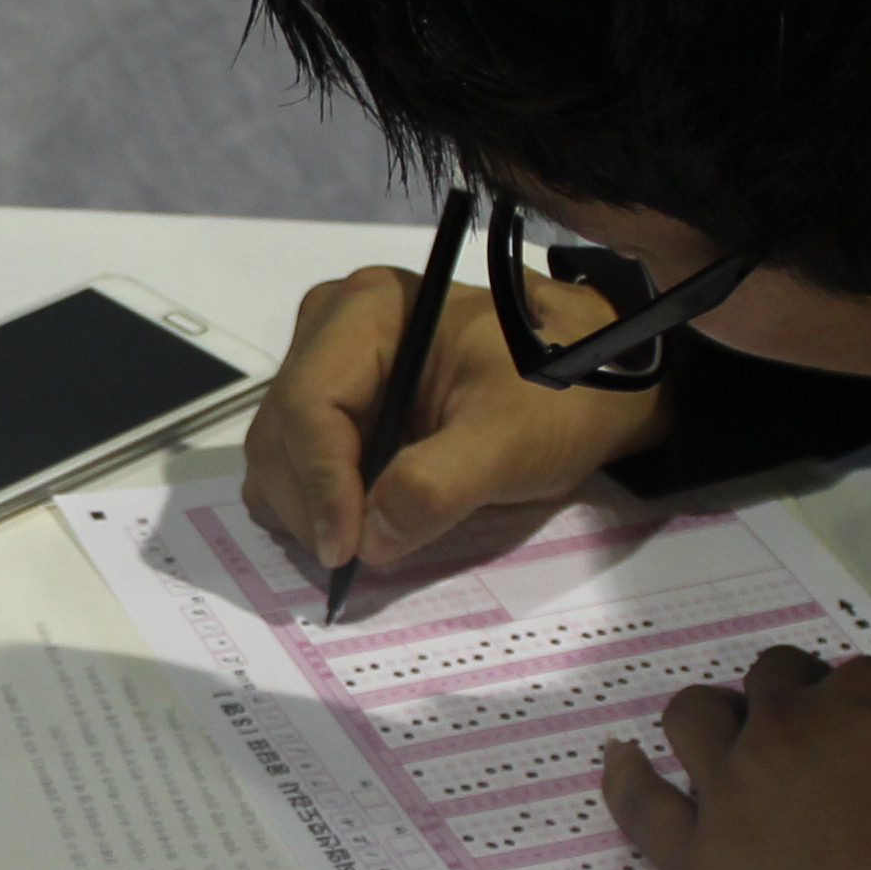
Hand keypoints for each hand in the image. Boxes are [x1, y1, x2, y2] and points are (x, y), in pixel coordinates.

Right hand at [244, 262, 675, 576]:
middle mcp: (331, 331)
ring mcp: (329, 369)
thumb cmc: (559, 394)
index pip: (309, 403)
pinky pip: (297, 465)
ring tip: (360, 544)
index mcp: (369, 311)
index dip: (318, 484)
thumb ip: (437, 487)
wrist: (592, 385)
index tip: (345, 550)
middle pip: (280, 431)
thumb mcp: (510, 440)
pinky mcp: (337, 408)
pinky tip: (358, 526)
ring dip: (307, 511)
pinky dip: (315, 506)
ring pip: (278, 454)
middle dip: (310, 504)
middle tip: (355, 557)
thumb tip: (370, 541)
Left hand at [597, 648, 870, 869]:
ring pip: (694, 718)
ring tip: (720, 750)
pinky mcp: (690, 853)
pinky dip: (626, 777)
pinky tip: (621, 763)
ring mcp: (732, 784)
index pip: (862, 676)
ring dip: (709, 725)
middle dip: (786, 704)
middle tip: (801, 748)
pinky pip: (638, 800)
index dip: (866, 710)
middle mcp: (794, 725)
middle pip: (771, 683)